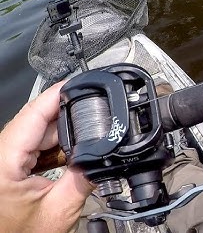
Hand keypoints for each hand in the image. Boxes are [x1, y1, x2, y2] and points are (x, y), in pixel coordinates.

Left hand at [0, 82, 92, 232]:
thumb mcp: (61, 210)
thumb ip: (84, 177)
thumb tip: (102, 155)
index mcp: (4, 162)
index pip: (32, 114)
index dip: (57, 95)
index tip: (76, 83)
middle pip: (37, 123)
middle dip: (68, 122)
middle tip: (94, 125)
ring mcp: (2, 160)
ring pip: (36, 134)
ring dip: (61, 139)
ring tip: (79, 153)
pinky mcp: (6, 166)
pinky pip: (32, 147)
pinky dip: (52, 149)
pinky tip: (66, 160)